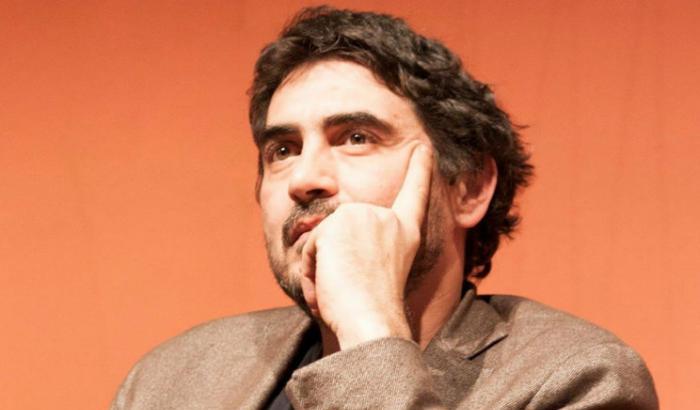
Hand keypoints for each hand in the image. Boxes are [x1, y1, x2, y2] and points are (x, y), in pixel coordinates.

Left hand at [299, 144, 432, 349]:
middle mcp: (387, 219)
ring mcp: (363, 216)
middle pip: (342, 227)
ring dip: (322, 268)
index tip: (423, 146)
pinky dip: (311, 271)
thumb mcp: (375, 272)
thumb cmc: (371, 311)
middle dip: (335, 259)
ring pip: (323, 238)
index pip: (414, 193)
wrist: (370, 321)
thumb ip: (363, 246)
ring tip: (343, 288)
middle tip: (352, 287)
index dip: (419, 169)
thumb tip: (332, 228)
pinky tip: (330, 284)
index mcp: (404, 231)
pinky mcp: (338, 223)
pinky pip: (309, 248)